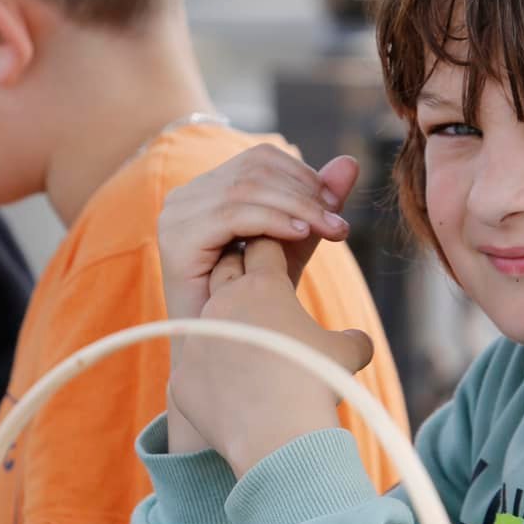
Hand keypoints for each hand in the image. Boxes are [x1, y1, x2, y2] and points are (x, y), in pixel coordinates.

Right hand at [157, 148, 360, 448]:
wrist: (225, 363)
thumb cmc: (257, 309)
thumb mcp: (293, 247)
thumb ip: (316, 205)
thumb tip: (350, 163)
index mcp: (206, 191)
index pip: (260, 160)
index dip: (304, 176)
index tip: (338, 208)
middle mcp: (184, 198)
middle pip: (254, 170)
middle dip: (306, 194)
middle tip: (340, 224)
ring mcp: (174, 217)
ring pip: (246, 189)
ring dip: (298, 207)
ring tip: (331, 232)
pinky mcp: (175, 241)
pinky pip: (232, 215)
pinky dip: (272, 220)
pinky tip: (301, 236)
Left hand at [169, 237, 374, 477]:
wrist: (279, 434)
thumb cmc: (315, 385)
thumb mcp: (346, 355)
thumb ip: (353, 340)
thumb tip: (360, 342)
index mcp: (264, 286)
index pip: (263, 248)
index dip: (271, 251)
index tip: (275, 258)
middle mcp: (224, 303)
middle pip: (225, 269)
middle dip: (239, 271)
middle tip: (252, 282)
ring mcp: (198, 338)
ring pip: (206, 319)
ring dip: (223, 323)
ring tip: (241, 338)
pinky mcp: (183, 375)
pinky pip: (195, 367)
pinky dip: (211, 374)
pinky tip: (229, 390)